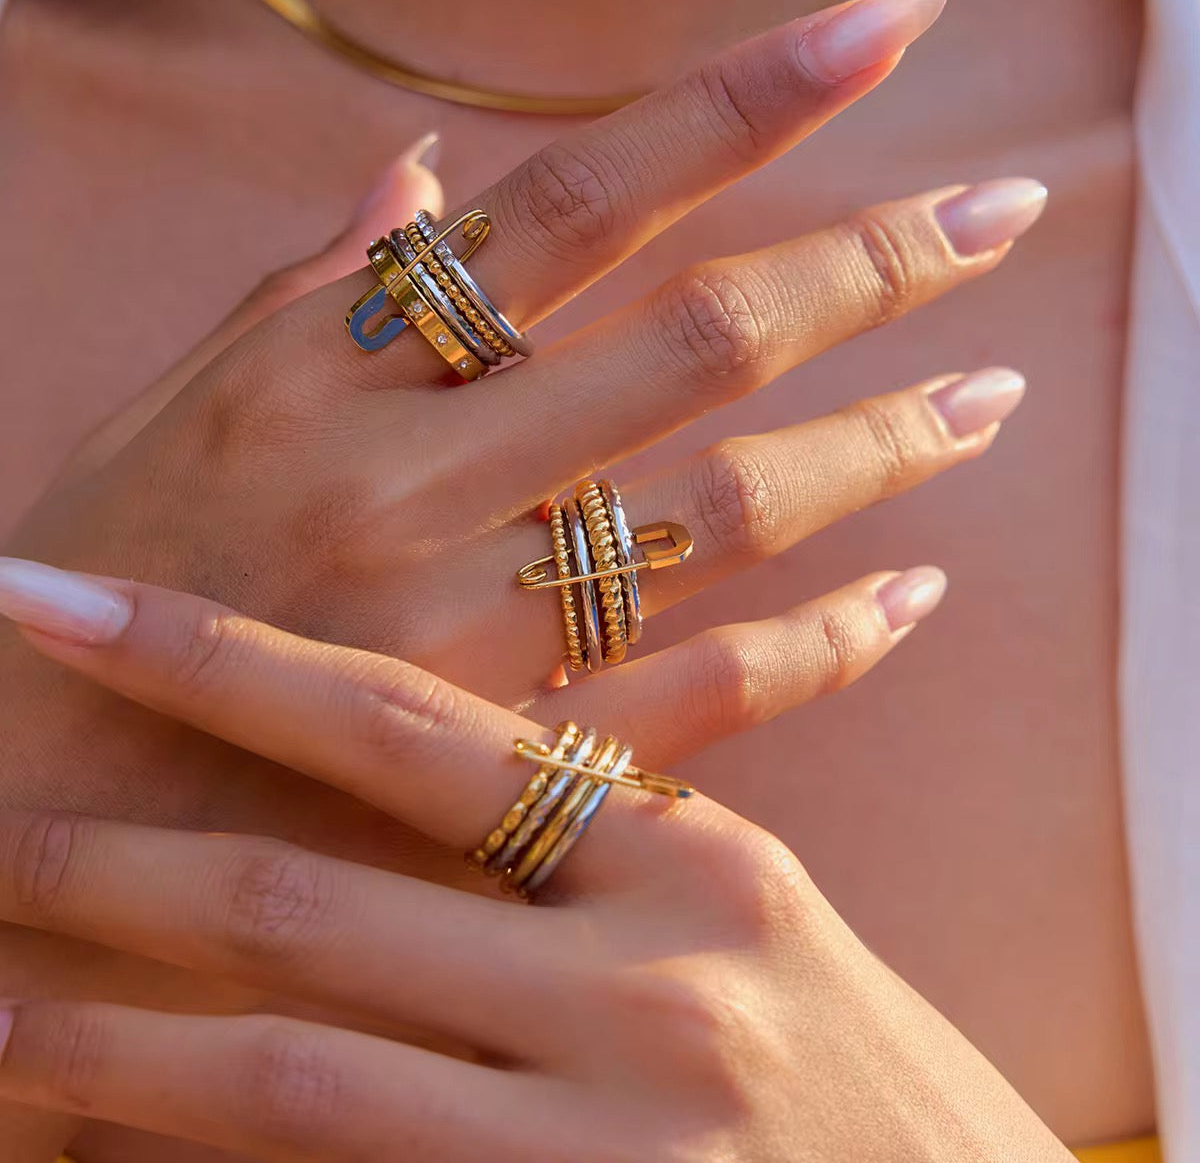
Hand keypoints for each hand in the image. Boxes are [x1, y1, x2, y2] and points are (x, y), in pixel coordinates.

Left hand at [0, 569, 1070, 1162]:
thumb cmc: (846, 1061)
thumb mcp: (743, 912)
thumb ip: (598, 833)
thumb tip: (405, 749)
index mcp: (695, 859)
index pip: (415, 730)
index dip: (221, 661)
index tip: (64, 605)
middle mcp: (656, 990)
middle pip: (309, 903)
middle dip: (107, 865)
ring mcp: (617, 1151)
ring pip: (287, 1080)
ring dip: (109, 1044)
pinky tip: (114, 1153)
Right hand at [4, 0, 1037, 837]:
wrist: (37, 810)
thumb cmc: (97, 600)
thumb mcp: (169, 416)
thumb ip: (297, 291)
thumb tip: (407, 182)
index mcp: (323, 369)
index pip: (573, 198)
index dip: (739, 103)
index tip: (884, 33)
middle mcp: (409, 479)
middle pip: (695, 340)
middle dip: (867, 262)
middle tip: (1001, 211)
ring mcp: (463, 627)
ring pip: (722, 508)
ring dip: (879, 443)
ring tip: (990, 398)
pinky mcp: (496, 759)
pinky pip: (697, 692)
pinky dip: (819, 645)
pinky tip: (910, 600)